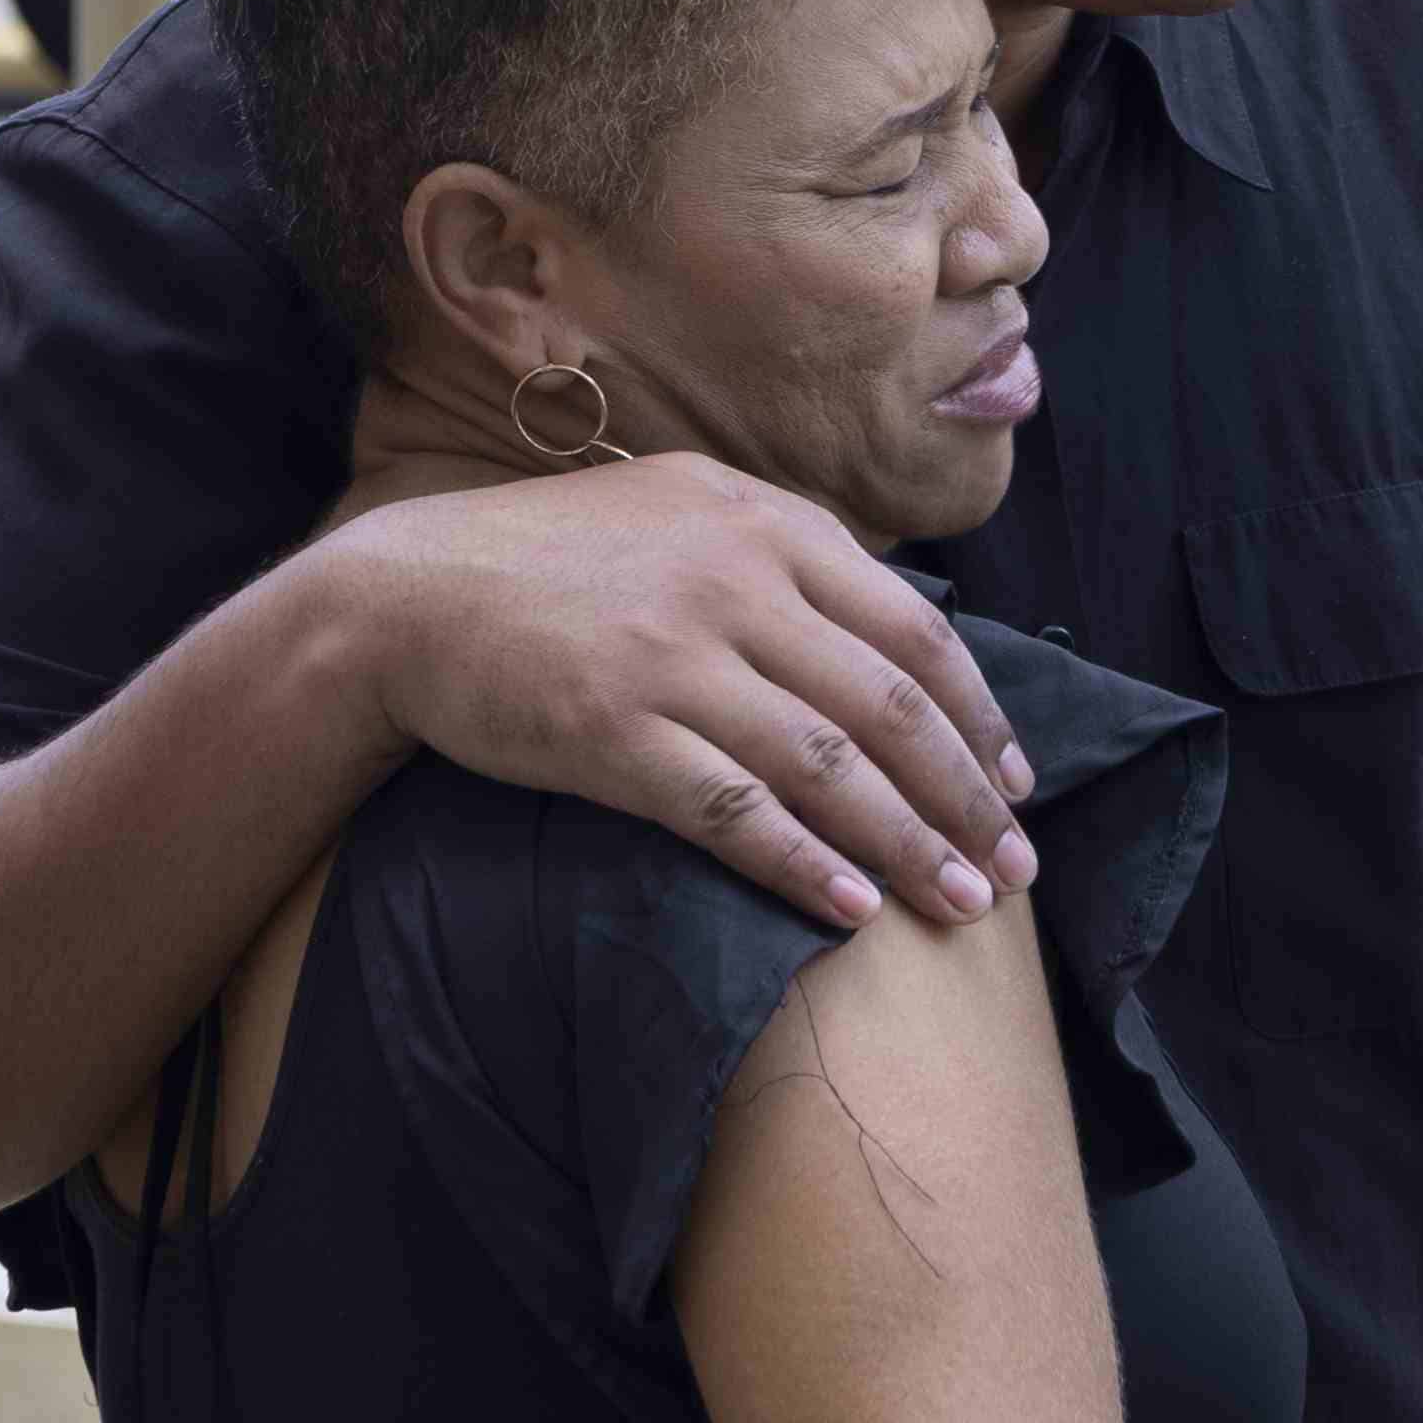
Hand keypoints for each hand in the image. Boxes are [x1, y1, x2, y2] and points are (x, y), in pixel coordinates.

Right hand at [326, 452, 1038, 930]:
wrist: (406, 598)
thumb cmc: (550, 563)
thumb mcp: (681, 512)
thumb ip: (782, 554)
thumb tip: (889, 626)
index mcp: (766, 525)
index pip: (915, 629)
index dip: (980, 716)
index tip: (1015, 783)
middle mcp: (734, 582)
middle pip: (891, 705)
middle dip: (967, 797)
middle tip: (1014, 868)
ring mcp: (675, 656)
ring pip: (830, 766)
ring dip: (911, 845)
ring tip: (962, 905)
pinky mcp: (614, 729)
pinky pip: (735, 811)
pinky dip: (806, 865)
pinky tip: (852, 911)